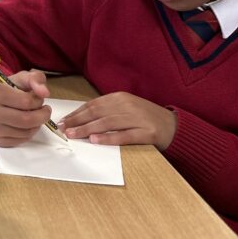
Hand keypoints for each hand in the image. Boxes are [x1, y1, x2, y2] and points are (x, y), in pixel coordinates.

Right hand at [0, 69, 54, 146]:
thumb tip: (45, 93)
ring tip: (35, 116)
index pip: (27, 102)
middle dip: (42, 116)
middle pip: (27, 120)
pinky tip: (27, 125)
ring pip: (26, 132)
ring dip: (37, 125)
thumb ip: (36, 79)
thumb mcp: (22, 78)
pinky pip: (22, 140)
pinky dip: (30, 133)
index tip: (38, 98)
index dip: (38, 101)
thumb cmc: (9, 88)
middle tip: (45, 111)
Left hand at [59, 92, 176, 149]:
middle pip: (97, 113)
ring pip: (107, 123)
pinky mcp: (147, 132)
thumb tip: (81, 118)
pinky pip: (124, 135)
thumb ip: (107, 111)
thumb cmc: (145, 118)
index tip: (63, 120)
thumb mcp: (126, 108)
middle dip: (77, 121)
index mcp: (121, 97)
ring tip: (73, 135)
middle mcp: (128, 105)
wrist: (174, 126)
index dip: (76, 113)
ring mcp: (138, 118)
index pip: (93, 104)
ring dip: (87, 129)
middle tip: (63, 129)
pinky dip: (108, 138)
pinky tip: (95, 141)